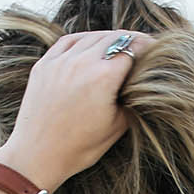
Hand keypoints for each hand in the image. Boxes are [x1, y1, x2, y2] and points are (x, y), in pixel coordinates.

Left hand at [0, 29, 154, 191]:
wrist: (36, 156)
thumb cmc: (79, 148)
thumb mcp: (117, 127)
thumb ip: (133, 100)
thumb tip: (143, 84)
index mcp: (103, 77)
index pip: (133, 48)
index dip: (148, 47)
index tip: (156, 50)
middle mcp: (81, 62)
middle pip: (114, 38)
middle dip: (131, 40)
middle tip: (141, 47)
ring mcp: (60, 61)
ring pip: (92, 37)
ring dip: (109, 38)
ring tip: (118, 46)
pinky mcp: (44, 65)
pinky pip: (68, 41)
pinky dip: (85, 40)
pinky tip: (91, 45)